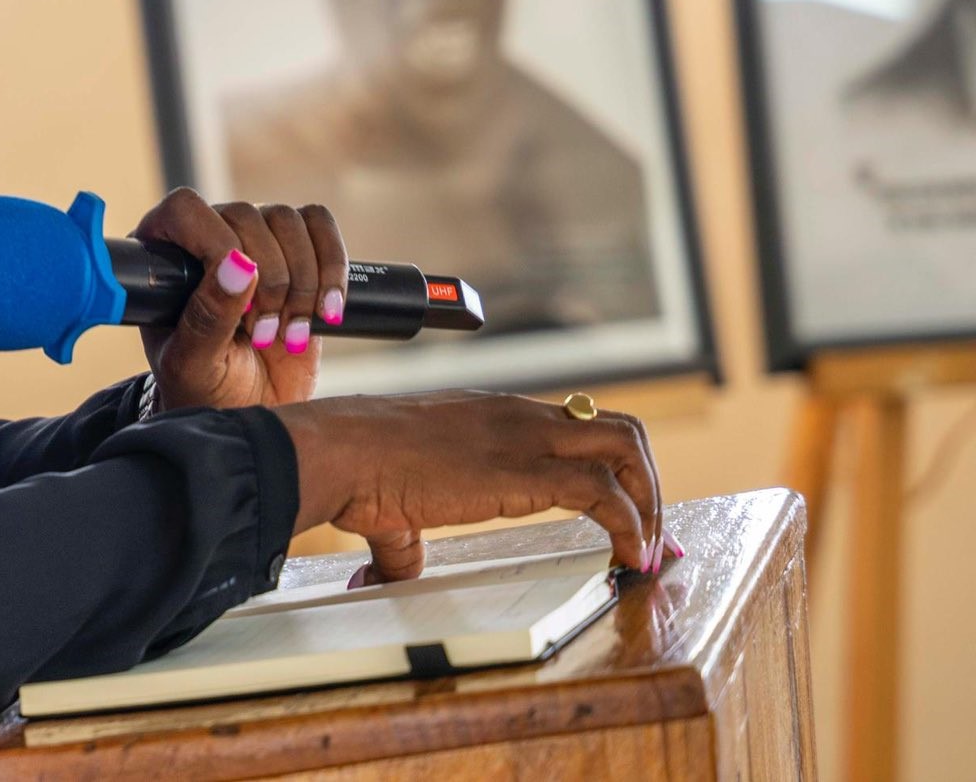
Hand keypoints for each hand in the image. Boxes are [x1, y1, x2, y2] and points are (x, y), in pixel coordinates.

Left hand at [134, 188, 347, 411]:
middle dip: (267, 281)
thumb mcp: (193, 366)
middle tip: (264, 334)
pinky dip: (332, 269)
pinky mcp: (298, 250)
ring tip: (290, 331)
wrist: (254, 409)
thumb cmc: (207, 390)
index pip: (186, 211)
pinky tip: (326, 312)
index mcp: (165, 256)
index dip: (218, 245)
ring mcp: (255, 240)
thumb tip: (237, 266)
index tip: (239, 304)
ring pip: (288, 220)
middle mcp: (207, 236)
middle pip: (247, 216)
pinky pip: (321, 226)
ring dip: (301, 282)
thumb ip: (207, 319)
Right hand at [275, 391, 674, 578]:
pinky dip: (629, 528)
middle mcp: (519, 417)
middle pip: (620, 430)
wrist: (339, 450)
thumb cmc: (353, 465)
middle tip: (645, 536)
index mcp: (493, 416)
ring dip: (649, 504)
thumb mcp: (392, 501)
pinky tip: (626, 558)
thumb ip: (404, 540)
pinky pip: (604, 494)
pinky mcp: (524, 472)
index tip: (623, 516)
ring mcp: (525, 438)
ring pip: (628, 450)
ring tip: (642, 551)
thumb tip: (388, 573)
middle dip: (647, 485)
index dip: (613, 472)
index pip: (579, 427)